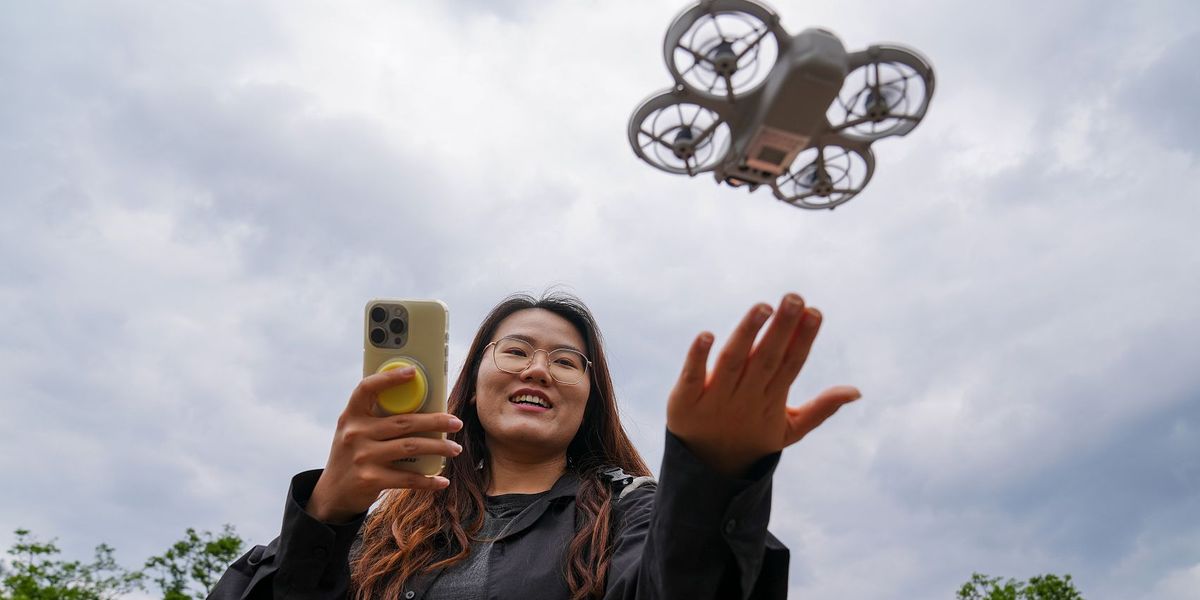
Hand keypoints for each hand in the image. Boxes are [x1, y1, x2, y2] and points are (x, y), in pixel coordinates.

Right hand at [307, 367, 463, 522]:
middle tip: (456, 422)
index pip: (367, 388)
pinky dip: (428, 480)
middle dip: (436, 421)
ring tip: (455, 449)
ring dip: (439, 448)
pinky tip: (442, 480)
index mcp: (352, 416)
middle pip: (404, 422)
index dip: (389, 378)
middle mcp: (355, 433)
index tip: (413, 371)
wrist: (332, 493)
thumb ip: (376, 418)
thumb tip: (421, 405)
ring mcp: (362, 457)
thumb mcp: (355, 432)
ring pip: (411, 447)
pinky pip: (407, 478)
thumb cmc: (353, 455)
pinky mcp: (370, 479)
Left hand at [667, 294, 860, 476]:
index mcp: (771, 401)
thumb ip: (821, 408)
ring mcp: (715, 399)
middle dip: (781, 328)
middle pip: (766, 359)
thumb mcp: (790, 429)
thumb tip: (857, 391)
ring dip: (747, 333)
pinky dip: (698, 357)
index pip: (791, 365)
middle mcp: (745, 397)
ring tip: (763, 307)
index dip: (803, 339)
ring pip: (733, 362)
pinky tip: (706, 335)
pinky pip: (693, 377)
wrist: (706, 471)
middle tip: (794, 298)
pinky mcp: (684, 401)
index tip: (815, 311)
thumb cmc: (752, 440)